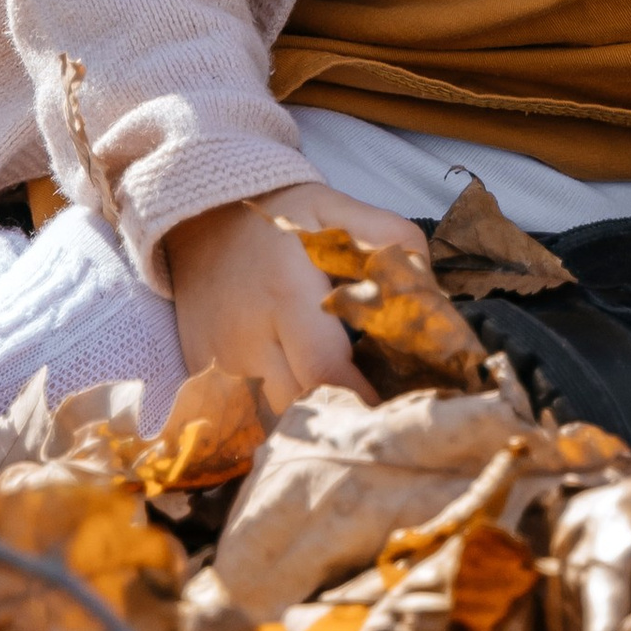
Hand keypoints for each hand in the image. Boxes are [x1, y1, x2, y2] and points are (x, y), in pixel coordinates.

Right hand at [166, 178, 430, 413]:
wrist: (196, 215)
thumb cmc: (278, 217)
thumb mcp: (336, 209)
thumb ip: (392, 239)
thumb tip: (434, 293)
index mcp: (286, 293)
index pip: (326, 371)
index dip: (364, 399)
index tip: (395, 405)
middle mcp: (247, 336)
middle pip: (299, 409)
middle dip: (340, 416)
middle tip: (375, 412)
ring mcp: (217, 361)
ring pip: (271, 422)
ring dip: (308, 422)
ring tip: (340, 409)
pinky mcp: (201, 373)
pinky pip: (243, 416)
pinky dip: (275, 417)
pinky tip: (299, 404)